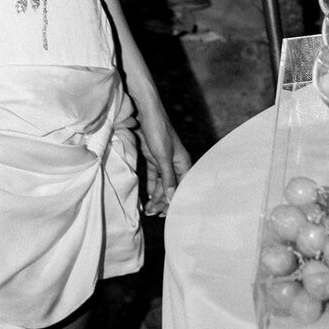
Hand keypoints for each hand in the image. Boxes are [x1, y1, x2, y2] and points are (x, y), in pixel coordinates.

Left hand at [136, 95, 191, 216]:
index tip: (166, 215)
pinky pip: (154, 177)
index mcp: (183, 162)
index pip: (182, 188)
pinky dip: (151, 187)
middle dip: (163, 201)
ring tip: (148, 210)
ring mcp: (164, 160)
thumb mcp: (163, 156)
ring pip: (162, 184)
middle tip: (152, 214)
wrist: (145, 112)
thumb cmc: (158, 130)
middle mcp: (175, 163)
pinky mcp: (154, 158)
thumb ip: (168, 178)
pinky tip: (147, 197)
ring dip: (156, 196)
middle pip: (171, 187)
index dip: (175, 201)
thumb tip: (172, 199)